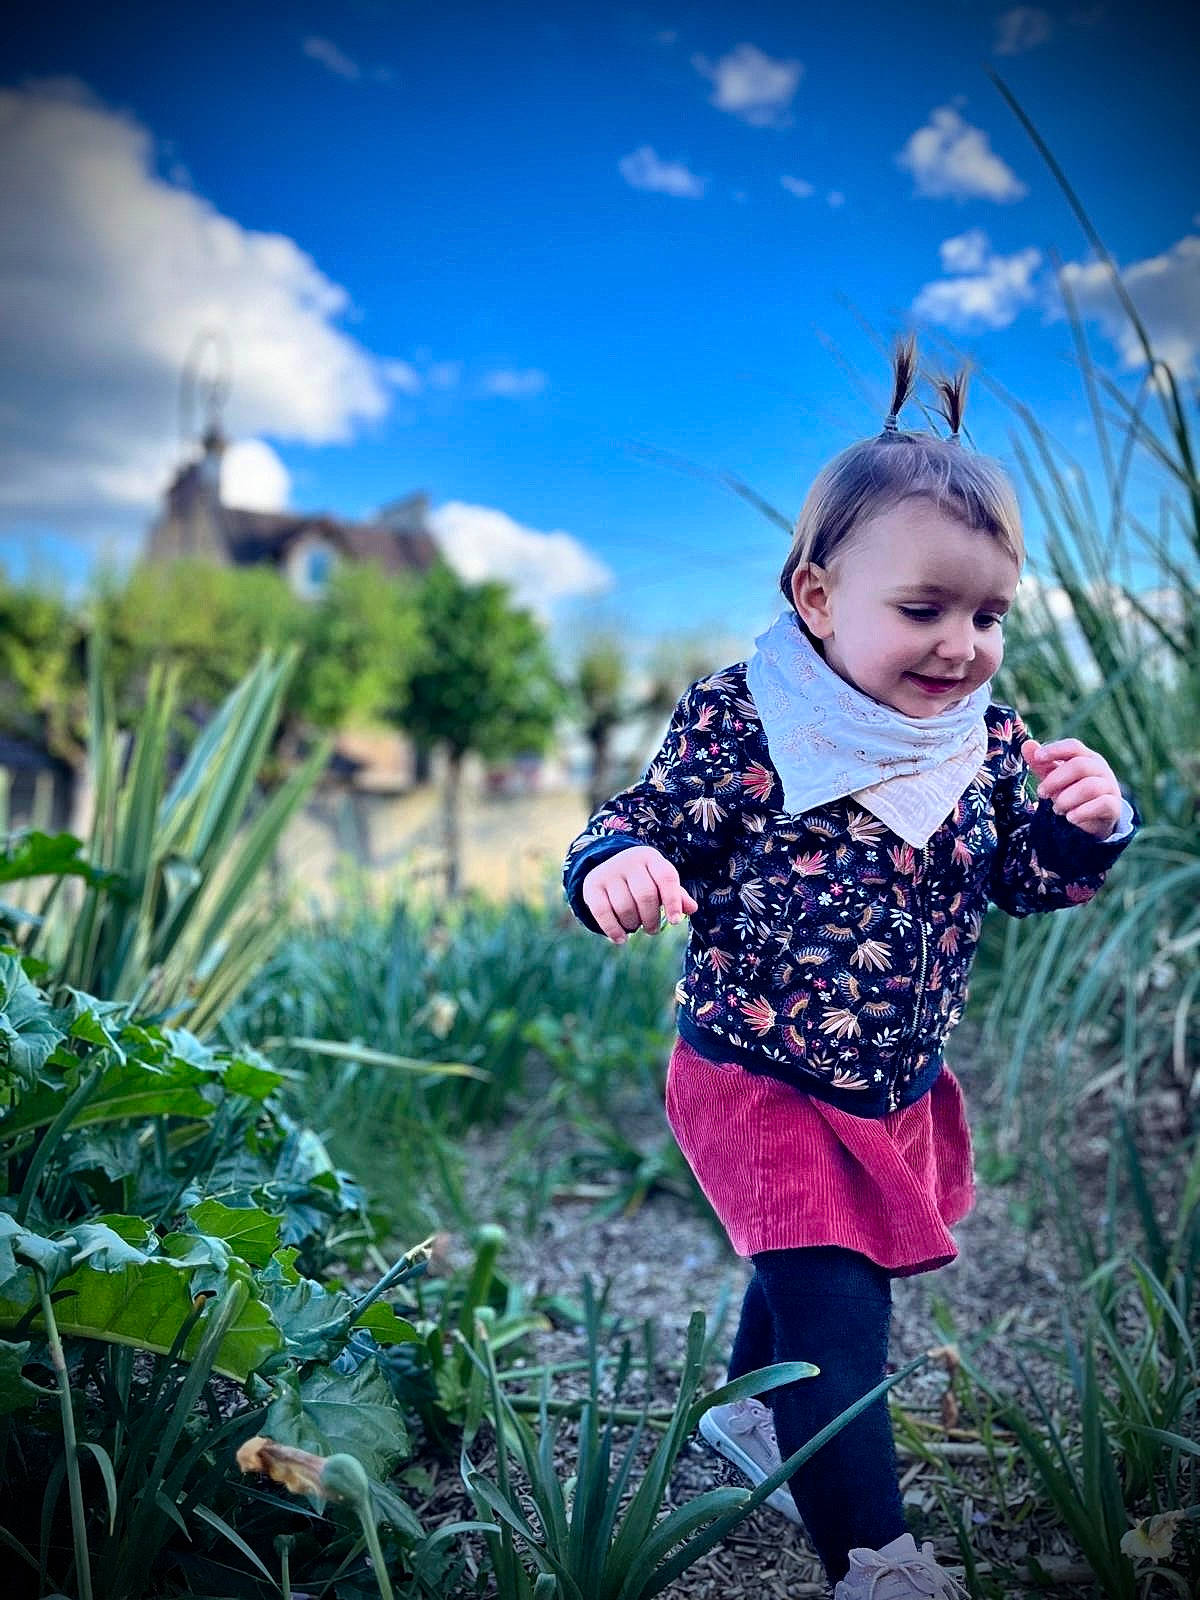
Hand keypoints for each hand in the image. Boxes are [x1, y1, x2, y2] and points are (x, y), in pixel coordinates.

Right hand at [582, 846, 698, 944]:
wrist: (608, 866)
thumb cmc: (644, 879)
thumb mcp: (661, 883)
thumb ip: (677, 895)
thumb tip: (692, 909)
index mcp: (651, 857)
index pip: (666, 877)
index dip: (673, 901)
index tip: (675, 922)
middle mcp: (629, 861)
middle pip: (645, 895)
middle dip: (652, 919)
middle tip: (653, 930)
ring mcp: (608, 872)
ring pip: (625, 907)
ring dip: (633, 925)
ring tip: (636, 926)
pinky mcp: (592, 885)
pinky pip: (602, 912)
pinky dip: (613, 930)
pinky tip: (621, 940)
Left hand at [1021, 738, 1123, 838]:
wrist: (1093, 819)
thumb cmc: (1071, 792)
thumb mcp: (1054, 778)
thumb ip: (1041, 764)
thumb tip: (1027, 745)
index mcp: (1086, 757)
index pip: (1073, 746)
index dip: (1055, 750)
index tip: (1037, 758)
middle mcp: (1100, 769)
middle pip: (1079, 766)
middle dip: (1056, 780)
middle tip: (1042, 793)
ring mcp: (1109, 787)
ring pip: (1090, 787)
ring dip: (1067, 799)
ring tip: (1056, 809)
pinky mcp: (1114, 806)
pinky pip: (1102, 804)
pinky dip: (1083, 811)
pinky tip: (1070, 818)